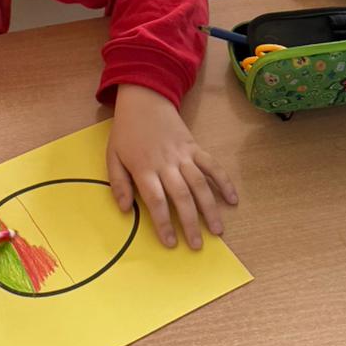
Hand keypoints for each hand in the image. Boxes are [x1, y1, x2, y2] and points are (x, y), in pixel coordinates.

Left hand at [107, 86, 236, 251]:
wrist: (144, 100)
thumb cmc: (126, 132)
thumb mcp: (112, 156)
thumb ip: (118, 183)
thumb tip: (125, 210)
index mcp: (144, 168)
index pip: (156, 200)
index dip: (164, 223)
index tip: (170, 243)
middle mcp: (166, 164)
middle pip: (181, 196)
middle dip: (190, 223)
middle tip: (197, 245)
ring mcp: (183, 155)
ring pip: (200, 184)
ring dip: (210, 208)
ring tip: (218, 230)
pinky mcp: (195, 147)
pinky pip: (212, 165)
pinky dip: (224, 181)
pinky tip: (232, 199)